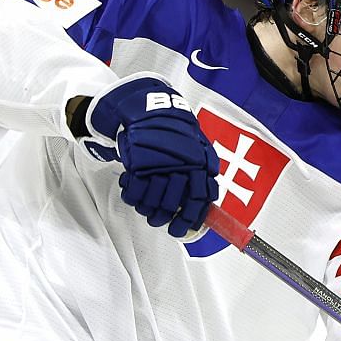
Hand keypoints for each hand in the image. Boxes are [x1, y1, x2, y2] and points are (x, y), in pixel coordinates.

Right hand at [85, 75, 218, 237]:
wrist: (150, 110)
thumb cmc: (175, 132)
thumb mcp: (200, 148)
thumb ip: (205, 173)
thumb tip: (208, 203)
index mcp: (200, 164)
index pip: (199, 201)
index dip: (190, 220)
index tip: (181, 229)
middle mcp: (181, 167)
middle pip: (173, 206)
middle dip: (164, 218)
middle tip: (159, 220)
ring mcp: (158, 166)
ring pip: (152, 203)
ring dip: (147, 210)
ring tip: (146, 209)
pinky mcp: (137, 165)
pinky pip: (133, 193)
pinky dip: (132, 197)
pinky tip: (133, 193)